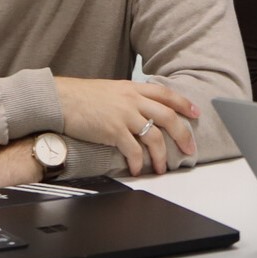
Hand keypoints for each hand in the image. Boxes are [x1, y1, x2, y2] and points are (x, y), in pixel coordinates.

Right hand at [54, 77, 198, 175]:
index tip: (195, 113)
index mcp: (133, 88)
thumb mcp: (112, 90)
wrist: (60, 98)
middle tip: (189, 149)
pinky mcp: (113, 130)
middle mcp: (133, 100)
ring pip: (154, 136)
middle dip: (183, 135)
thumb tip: (140, 110)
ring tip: (161, 168)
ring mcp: (124, 115)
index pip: (166, 94)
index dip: (184, 103)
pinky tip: (138, 169)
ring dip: (160, 155)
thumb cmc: (82, 96)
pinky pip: (133, 149)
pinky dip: (138, 162)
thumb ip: (129, 98)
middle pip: (168, 117)